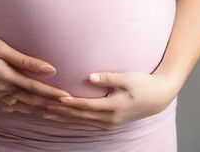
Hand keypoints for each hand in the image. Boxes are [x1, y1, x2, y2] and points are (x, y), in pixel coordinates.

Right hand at [0, 30, 71, 110]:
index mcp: (4, 77)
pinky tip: (28, 111)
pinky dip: (21, 110)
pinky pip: (8, 107)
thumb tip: (49, 68)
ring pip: (20, 107)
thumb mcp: (2, 47)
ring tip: (54, 114)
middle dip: (49, 106)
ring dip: (38, 111)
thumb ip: (26, 60)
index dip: (52, 93)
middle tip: (66, 109)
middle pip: (30, 101)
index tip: (68, 97)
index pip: (35, 88)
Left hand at [0, 71, 179, 129]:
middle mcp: (108, 118)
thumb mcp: (129, 78)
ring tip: (43, 113)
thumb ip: (109, 77)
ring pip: (80, 122)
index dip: (68, 102)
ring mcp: (108, 123)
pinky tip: (61, 118)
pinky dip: (72, 121)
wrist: (159, 97)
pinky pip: (86, 123)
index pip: (85, 105)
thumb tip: (90, 76)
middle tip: (39, 106)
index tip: (53, 98)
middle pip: (78, 117)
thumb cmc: (144, 84)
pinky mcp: (108, 122)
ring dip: (61, 119)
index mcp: (113, 107)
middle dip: (58, 112)